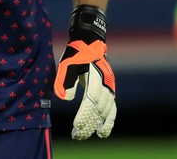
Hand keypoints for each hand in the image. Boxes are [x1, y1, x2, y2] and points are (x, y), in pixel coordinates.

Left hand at [54, 5, 115, 139]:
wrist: (90, 42)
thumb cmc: (76, 53)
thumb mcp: (66, 63)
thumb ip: (64, 80)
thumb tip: (65, 99)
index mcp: (95, 74)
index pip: (91, 99)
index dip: (85, 113)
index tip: (77, 126)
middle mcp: (106, 82)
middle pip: (99, 108)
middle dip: (88, 123)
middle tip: (76, 134)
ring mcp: (110, 87)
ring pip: (106, 111)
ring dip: (96, 125)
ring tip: (83, 135)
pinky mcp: (110, 91)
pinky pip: (112, 109)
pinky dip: (108, 122)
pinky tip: (102, 132)